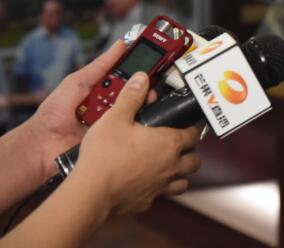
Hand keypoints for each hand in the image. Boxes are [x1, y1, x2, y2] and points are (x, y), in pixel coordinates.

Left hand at [23, 41, 145, 178]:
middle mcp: (110, 105)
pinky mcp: (114, 139)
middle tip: (153, 84)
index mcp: (102, 90)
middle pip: (135, 92)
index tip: (156, 59)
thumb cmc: (53, 114)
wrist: (42, 147)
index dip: (140, 69)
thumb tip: (120, 45)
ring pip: (136, 110)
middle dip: (145, 87)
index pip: (127, 76)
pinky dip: (136, 125)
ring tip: (149, 100)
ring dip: (142, 105)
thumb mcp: (76, 83)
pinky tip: (141, 119)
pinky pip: (129, 129)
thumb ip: (99, 66)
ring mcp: (113, 123)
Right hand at [72, 71, 200, 216]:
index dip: (190, 128)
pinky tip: (146, 183)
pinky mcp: (146, 203)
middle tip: (176, 146)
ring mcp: (160, 187)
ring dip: (179, 174)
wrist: (89, 193)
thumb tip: (142, 78)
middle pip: (194, 160)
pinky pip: (161, 196)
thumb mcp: (116, 117)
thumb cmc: (105, 154)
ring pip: (183, 182)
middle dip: (189, 153)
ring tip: (167, 166)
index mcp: (169, 143)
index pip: (193, 134)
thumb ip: (131, 97)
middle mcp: (171, 166)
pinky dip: (159, 190)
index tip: (184, 125)